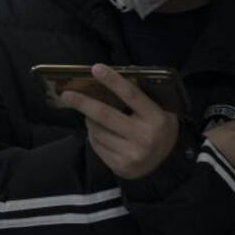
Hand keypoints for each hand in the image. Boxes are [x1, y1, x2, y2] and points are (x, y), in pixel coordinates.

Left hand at [60, 64, 178, 179]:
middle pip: (104, 115)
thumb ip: (138, 97)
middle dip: (82, 102)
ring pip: (96, 130)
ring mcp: (132, 154)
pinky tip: (101, 133)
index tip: (95, 68)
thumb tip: (105, 78)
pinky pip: (96, 145)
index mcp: (156, 118)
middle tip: (66, 94)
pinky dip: (94, 136)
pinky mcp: (121, 166)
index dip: (112, 80)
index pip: (131, 95)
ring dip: (89, 120)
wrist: (167, 163)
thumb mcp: (158, 110)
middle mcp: (145, 137)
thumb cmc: (157, 128)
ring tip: (93, 117)